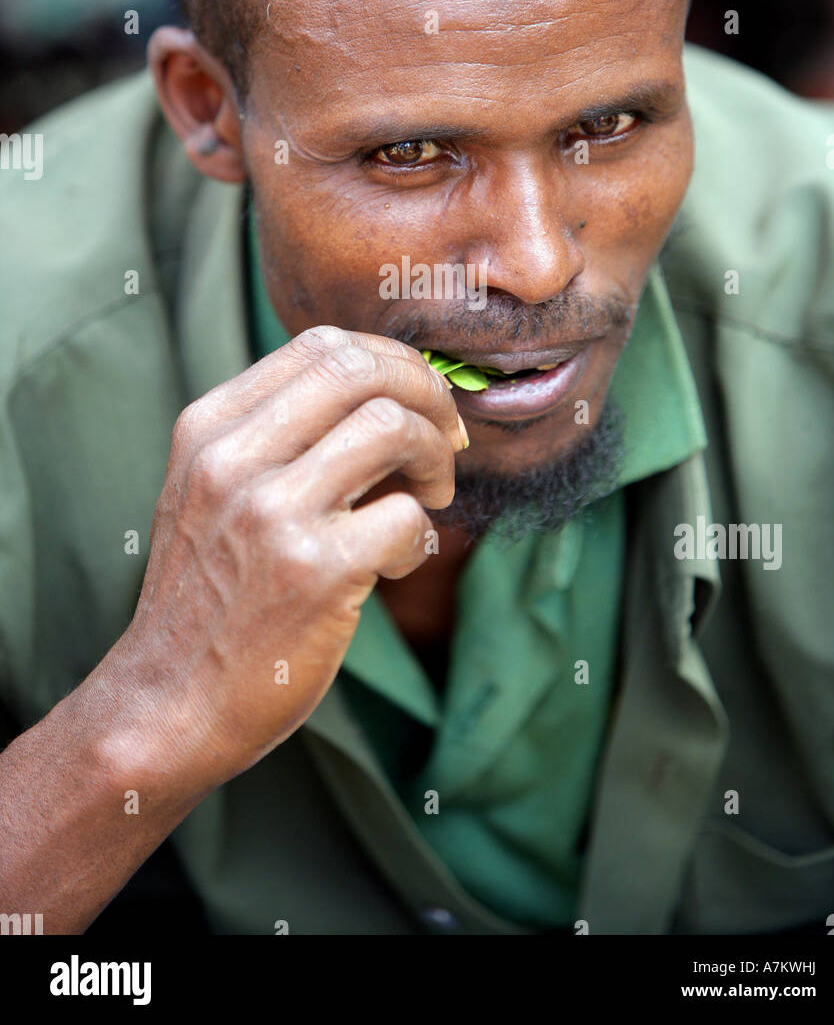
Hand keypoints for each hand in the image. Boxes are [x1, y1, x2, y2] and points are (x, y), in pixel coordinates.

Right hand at [111, 326, 466, 784]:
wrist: (165, 706)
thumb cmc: (209, 598)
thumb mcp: (211, 494)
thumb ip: (277, 438)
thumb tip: (388, 395)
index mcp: (209, 429)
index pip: (321, 345)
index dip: (392, 362)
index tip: (418, 401)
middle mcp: (233, 459)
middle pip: (360, 369)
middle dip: (428, 394)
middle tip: (448, 439)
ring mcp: (272, 514)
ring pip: (391, 427)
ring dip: (435, 458)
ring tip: (431, 496)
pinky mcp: (314, 572)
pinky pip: (406, 517)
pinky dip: (422, 536)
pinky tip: (399, 561)